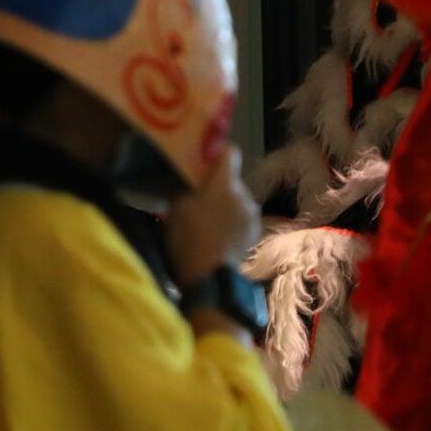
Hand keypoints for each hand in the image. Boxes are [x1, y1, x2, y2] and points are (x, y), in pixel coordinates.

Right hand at [164, 153, 261, 287]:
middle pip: (231, 179)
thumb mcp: (175, 209)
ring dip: (226, 203)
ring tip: (208, 220)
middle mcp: (244, 194)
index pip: (229, 152)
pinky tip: (219, 234)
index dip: (216, 153)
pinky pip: (242, 216)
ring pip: (237, 198)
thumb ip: (185, 187)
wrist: (211, 277)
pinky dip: (232, 220)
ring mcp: (252, 213)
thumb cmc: (189, 239)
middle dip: (216, 184)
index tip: (203, 161)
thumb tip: (189, 177)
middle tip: (197, 197)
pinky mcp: (255, 231)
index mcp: (223, 183)